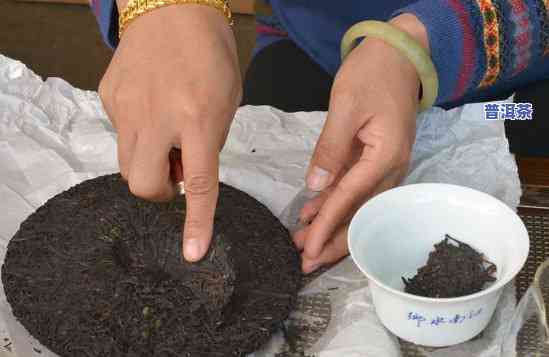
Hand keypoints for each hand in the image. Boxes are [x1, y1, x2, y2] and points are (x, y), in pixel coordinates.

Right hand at [99, 4, 241, 261]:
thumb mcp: (226, 103)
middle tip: (176, 171)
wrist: (173, 8)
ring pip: (126, 163)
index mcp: (198, 119)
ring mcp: (127, 108)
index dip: (197, 223)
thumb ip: (207, 144)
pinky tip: (151, 109)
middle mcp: (158, 118)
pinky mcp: (108, 98)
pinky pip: (120, 134)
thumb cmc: (212, 57)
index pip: (199, 184)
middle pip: (142, 185)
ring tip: (165, 136)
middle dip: (159, 191)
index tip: (193, 253)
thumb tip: (182, 174)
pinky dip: (138, 136)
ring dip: (148, 163)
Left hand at [293, 14, 428, 273]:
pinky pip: (358, 189)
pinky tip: (316, 213)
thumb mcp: (346, 106)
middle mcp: (392, 168)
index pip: (350, 200)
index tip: (307, 249)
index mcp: (386, 157)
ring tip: (306, 245)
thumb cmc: (372, 74)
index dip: (326, 227)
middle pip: (361, 214)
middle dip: (334, 241)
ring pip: (359, 206)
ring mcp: (388, 165)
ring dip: (334, 226)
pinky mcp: (378, 159)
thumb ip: (330, 149)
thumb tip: (315, 187)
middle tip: (306, 263)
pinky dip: (337, 203)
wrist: (398, 53)